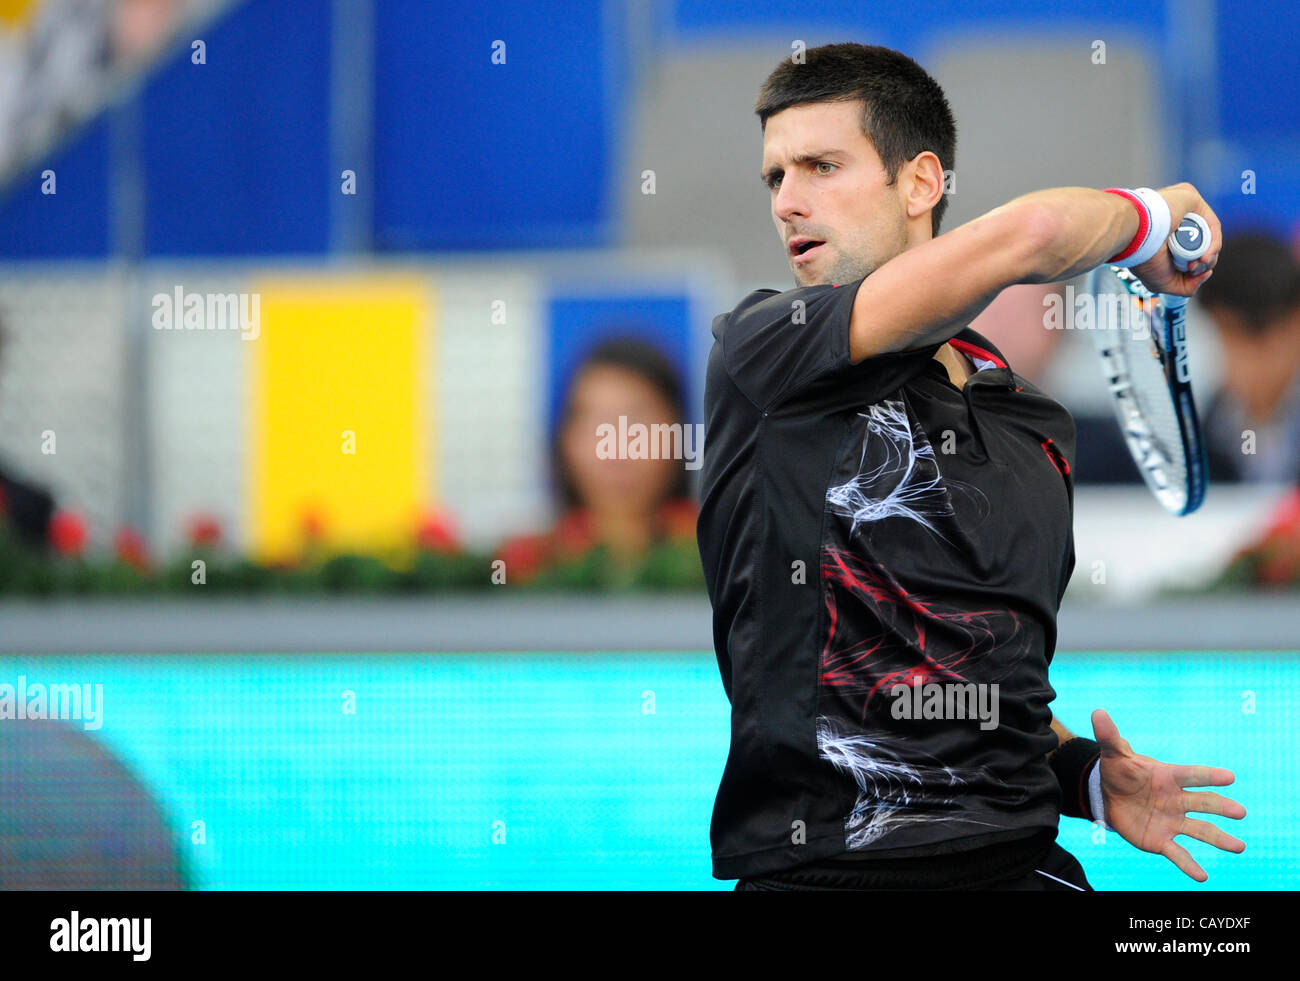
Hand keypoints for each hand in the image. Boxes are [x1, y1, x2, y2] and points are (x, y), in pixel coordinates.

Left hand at [1091, 708, 1245, 881]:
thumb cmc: (1120, 772)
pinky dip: (1189, 865)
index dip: (1208, 775)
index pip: (1191, 775)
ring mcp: (1172, 821)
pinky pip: (1178, 853)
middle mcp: (1176, 800)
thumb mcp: (1113, 754)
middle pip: (1202, 803)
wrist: (1109, 796)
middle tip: (1240, 811)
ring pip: (1199, 830)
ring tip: (1239, 847)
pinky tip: (1202, 876)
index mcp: (1168, 777)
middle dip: (1221, 807)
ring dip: (1219, 838)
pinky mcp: (1161, 839)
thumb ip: (1109, 736)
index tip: (1229, 777)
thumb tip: (1097, 712)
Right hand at [1130, 182, 1220, 295]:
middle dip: (1203, 264)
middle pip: (1202, 246)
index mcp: (1163, 240)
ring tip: (1198, 264)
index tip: (1190, 274)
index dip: (1196, 268)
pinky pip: (1211, 224)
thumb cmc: (1142, 258)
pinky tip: (1206, 255)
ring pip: (1209, 236)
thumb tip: (1206, 274)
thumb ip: (1185, 287)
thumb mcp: (1163, 283)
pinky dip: (1214, 244)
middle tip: (1193, 269)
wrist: (1134, 237)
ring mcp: (1181, 210)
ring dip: (1210, 256)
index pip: (1189, 254)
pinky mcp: (1190, 199)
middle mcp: (1172, 223)